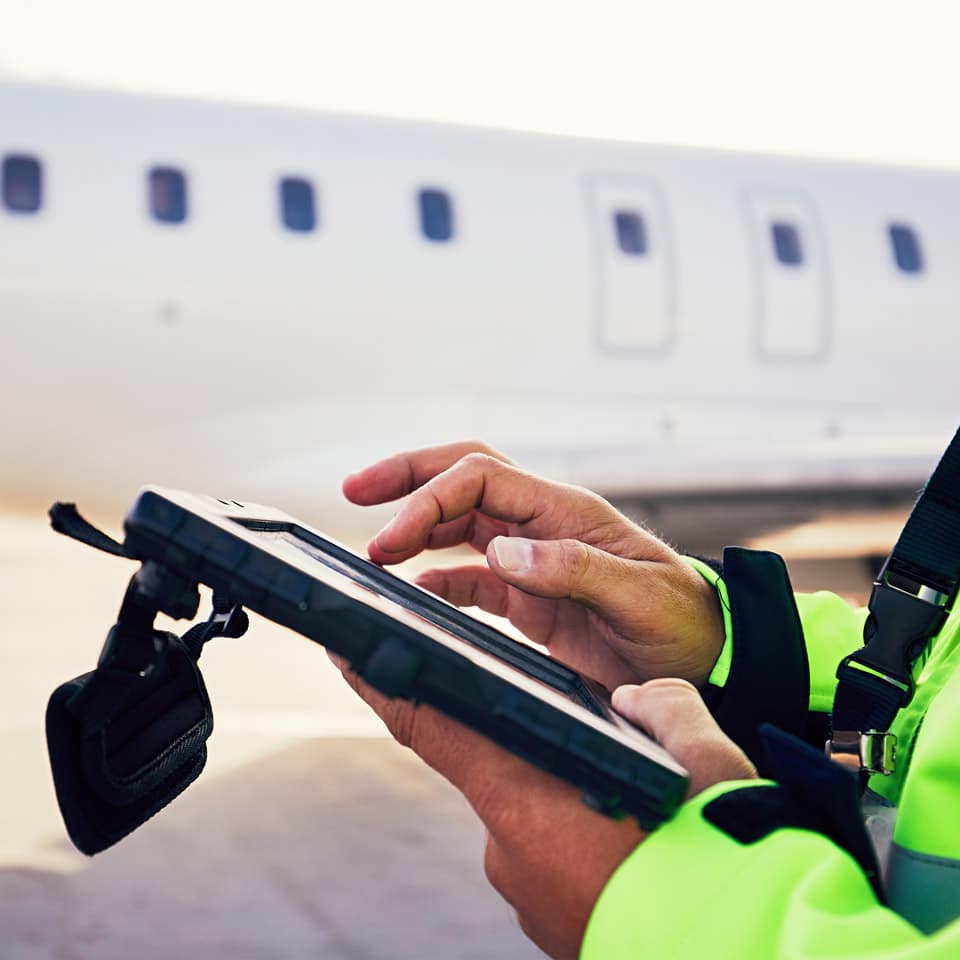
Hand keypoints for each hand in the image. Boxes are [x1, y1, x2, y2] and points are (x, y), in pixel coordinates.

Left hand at [332, 658, 755, 959]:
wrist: (752, 954)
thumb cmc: (724, 864)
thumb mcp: (703, 759)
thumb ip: (661, 709)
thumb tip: (638, 702)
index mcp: (529, 798)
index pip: (434, 725)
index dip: (383, 685)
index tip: (348, 650)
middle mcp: (510, 850)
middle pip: (501, 769)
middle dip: (539, 752)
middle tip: (608, 763)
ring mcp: (528, 895)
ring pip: (535, 816)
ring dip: (570, 804)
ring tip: (639, 820)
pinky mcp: (550, 925)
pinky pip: (550, 860)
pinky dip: (578, 844)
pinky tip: (633, 852)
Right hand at [343, 441, 724, 688]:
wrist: (708, 659)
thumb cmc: (684, 622)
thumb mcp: (639, 596)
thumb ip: (575, 568)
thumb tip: (503, 552)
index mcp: (567, 512)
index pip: (483, 478)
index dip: (430, 498)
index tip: (390, 538)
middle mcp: (544, 525)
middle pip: (465, 479)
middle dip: (409, 478)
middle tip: (355, 491)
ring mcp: (534, 559)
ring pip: (462, 524)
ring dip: (416, 528)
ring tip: (375, 550)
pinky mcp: (531, 597)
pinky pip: (473, 577)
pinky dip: (439, 578)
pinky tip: (416, 591)